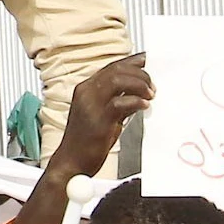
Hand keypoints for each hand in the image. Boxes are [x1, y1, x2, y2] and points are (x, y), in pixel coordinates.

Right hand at [46, 54, 153, 183]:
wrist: (70, 162)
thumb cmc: (85, 142)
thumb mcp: (102, 115)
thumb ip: (117, 102)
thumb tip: (138, 93)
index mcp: (85, 88)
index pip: (112, 67)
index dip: (132, 62)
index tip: (148, 61)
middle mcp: (86, 92)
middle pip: (117, 69)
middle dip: (140, 74)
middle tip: (153, 85)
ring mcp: (90, 104)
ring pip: (118, 80)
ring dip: (139, 84)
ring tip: (150, 95)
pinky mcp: (98, 119)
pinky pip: (120, 102)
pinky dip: (136, 102)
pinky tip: (144, 107)